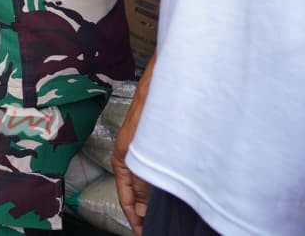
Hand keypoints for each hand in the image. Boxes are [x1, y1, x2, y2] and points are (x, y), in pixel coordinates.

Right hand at [113, 55, 155, 235]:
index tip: (142, 233)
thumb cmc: (155, 108)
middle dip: (146, 212)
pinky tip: (181, 193)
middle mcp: (134, 156)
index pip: (125, 196)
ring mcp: (147, 151)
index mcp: (123, 158)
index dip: (133, 218)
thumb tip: (142, 208)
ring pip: (151, 182)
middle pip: (138, 192)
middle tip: (158, 228)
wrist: (169, 82)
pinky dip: (167, 185)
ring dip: (158, 199)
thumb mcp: (146, 150)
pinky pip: (160, 172)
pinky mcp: (161, 146)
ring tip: (170, 217)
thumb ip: (144, 180)